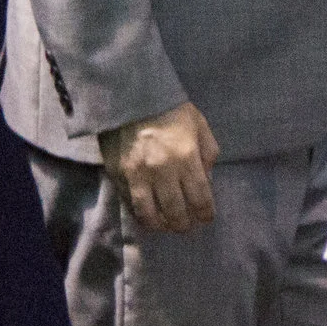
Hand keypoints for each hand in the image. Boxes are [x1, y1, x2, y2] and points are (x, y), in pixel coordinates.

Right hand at [98, 100, 219, 233]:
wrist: (131, 98)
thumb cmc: (171, 111)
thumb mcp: (200, 126)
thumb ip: (207, 154)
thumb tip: (207, 180)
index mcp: (187, 157)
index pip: (200, 197)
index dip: (205, 213)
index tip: (206, 218)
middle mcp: (162, 171)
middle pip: (175, 210)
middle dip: (184, 223)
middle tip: (187, 227)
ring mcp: (137, 175)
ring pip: (149, 213)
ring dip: (161, 225)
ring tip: (167, 226)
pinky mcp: (118, 176)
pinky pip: (130, 203)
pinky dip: (140, 213)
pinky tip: (148, 216)